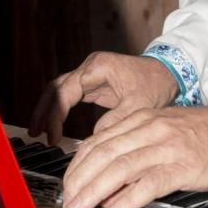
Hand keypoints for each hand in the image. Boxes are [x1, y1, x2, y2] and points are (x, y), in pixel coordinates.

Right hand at [29, 52, 178, 144]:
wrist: (171, 73)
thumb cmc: (157, 84)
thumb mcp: (138, 105)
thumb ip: (115, 122)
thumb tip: (93, 140)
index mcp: (98, 67)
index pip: (66, 91)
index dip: (56, 114)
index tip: (53, 136)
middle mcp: (91, 68)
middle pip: (57, 87)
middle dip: (44, 110)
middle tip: (36, 134)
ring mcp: (92, 75)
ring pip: (60, 90)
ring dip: (49, 110)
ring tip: (40, 133)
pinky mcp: (95, 84)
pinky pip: (70, 96)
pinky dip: (60, 110)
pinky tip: (55, 128)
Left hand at [61, 93, 207, 207]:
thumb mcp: (168, 130)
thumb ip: (139, 149)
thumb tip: (111, 183)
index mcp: (145, 119)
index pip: (100, 139)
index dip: (78, 163)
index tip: (68, 183)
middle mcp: (152, 129)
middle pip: (104, 152)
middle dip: (79, 179)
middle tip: (67, 200)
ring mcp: (168, 146)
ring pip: (121, 166)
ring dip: (95, 190)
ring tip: (80, 207)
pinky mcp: (185, 165)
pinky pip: (150, 182)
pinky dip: (128, 198)